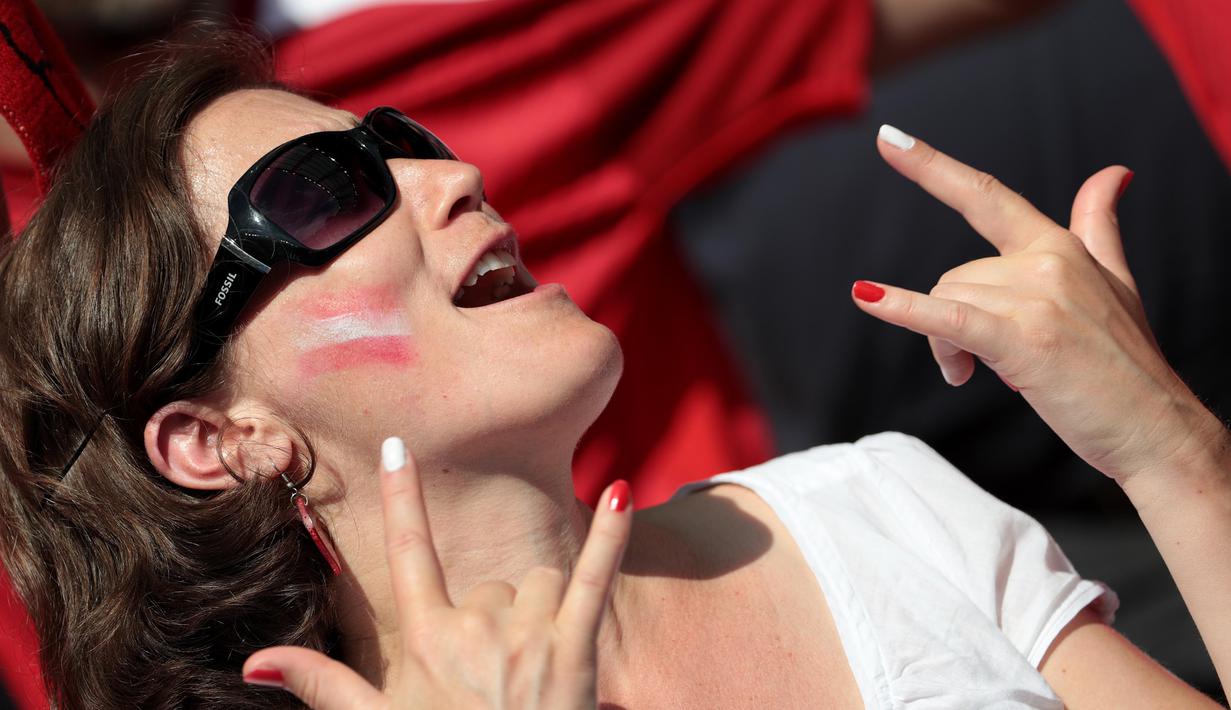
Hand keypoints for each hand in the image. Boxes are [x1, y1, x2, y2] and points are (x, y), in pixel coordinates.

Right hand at [241, 438, 632, 707]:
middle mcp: (472, 630)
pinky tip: (621, 493)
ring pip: (540, 583)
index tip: (397, 445)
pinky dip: (610, 537)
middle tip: (501, 681)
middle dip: (501, 620)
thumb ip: (323, 686)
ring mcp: (525, 637)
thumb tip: (255, 663)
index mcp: (425, 642)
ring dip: (544, 615)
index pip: (408, 554)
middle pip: (494, 583)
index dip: (403, 497)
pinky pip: (595, 578)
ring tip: (538, 674)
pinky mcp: (574, 649)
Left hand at [851, 125, 1220, 484]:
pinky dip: (905, 309)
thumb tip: (1113, 172)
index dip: (932, 166)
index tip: (889, 139)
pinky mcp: (1024, 340)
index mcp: (1058, 246)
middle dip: (946, 322)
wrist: (1156, 428)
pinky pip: (948, 317)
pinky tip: (867, 297)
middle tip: (969, 365)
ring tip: (975, 375)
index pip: (985, 195)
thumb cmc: (1127, 365)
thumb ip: (1099, 226)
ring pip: (946, 303)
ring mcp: (1037, 299)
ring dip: (945, 347)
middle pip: (952, 276)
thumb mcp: (1117, 282)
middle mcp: (1046, 262)